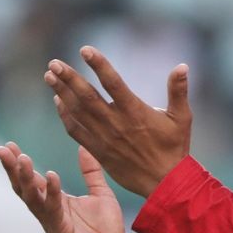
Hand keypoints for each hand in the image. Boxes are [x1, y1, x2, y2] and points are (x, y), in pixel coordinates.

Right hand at [0, 141, 125, 232]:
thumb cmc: (105, 229)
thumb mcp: (101, 194)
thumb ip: (91, 172)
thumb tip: (83, 147)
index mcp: (56, 200)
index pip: (33, 179)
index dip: (20, 163)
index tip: (9, 144)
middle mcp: (49, 210)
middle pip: (24, 187)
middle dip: (12, 169)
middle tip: (2, 149)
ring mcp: (52, 222)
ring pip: (32, 198)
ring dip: (25, 178)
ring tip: (21, 158)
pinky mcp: (61, 232)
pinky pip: (53, 210)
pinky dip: (51, 192)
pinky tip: (50, 175)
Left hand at [45, 46, 190, 195]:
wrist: (164, 183)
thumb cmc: (175, 148)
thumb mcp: (182, 118)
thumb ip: (179, 91)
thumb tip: (182, 66)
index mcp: (135, 111)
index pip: (113, 82)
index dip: (99, 65)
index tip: (85, 49)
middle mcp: (116, 123)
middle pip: (87, 96)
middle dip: (69, 78)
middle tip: (54, 63)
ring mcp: (104, 137)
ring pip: (77, 111)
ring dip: (62, 92)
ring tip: (49, 75)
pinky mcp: (98, 151)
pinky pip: (76, 131)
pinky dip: (65, 115)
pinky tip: (58, 101)